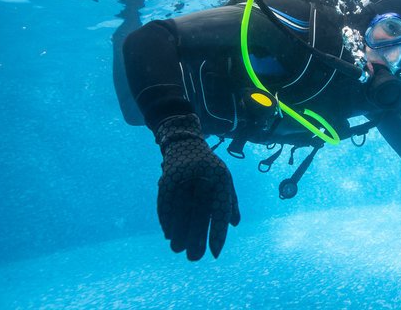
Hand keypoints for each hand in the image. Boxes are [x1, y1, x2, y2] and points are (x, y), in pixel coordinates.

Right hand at [157, 131, 239, 259]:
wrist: (185, 142)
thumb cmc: (209, 166)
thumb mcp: (224, 179)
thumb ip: (230, 202)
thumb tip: (234, 224)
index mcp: (220, 179)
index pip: (220, 211)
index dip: (217, 233)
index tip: (215, 252)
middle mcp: (204, 179)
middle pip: (199, 215)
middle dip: (196, 238)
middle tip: (194, 258)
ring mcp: (184, 178)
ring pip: (181, 212)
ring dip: (179, 233)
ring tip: (178, 248)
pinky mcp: (168, 179)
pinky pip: (166, 203)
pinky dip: (167, 220)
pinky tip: (168, 233)